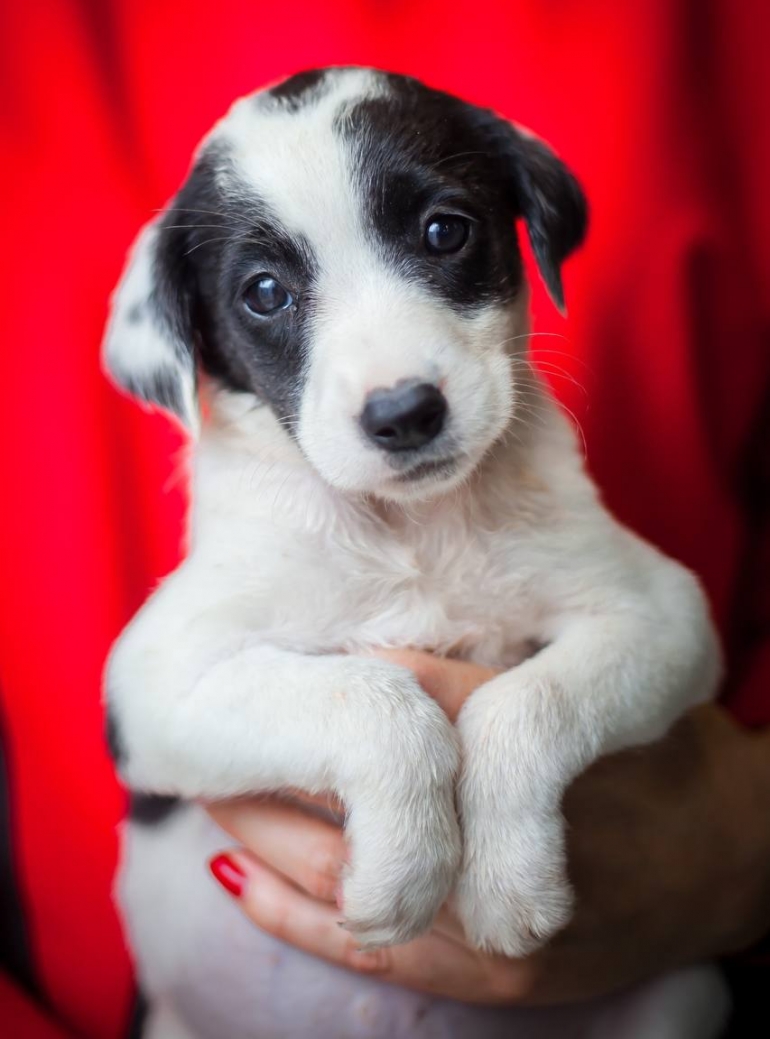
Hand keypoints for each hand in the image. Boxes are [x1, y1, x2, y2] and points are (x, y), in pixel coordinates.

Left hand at [206, 650, 769, 1005]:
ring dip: (265, 836)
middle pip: (351, 805)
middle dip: (272, 771)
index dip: (320, 696)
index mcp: (527, 749)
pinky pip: (371, 951)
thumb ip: (473, 673)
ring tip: (213, 793)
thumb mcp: (585, 671)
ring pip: (344, 882)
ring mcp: (497, 922)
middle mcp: (505, 842)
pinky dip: (291, 916)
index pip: (394, 715)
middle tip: (212, 739)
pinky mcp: (498, 977)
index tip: (264, 674)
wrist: (728, 856)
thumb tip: (360, 662)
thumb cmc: (652, 750)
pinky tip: (241, 878)